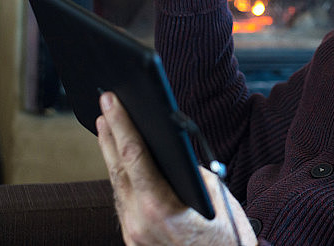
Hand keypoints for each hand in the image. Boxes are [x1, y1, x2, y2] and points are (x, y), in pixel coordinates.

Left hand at [96, 92, 257, 244]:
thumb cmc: (228, 236)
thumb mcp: (215, 194)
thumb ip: (188, 171)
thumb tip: (168, 151)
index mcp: (160, 207)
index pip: (134, 156)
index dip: (121, 124)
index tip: (112, 101)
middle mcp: (138, 223)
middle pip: (118, 169)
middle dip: (111, 132)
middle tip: (105, 102)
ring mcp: (132, 235)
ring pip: (117, 186)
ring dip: (111, 154)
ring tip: (107, 126)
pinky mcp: (134, 241)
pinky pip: (123, 203)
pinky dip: (122, 177)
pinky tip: (121, 162)